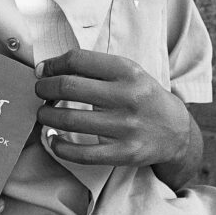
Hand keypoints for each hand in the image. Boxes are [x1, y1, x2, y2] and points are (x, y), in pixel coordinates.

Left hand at [35, 49, 191, 170]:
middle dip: (44, 89)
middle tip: (39, 92)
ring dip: (47, 116)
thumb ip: (94, 68)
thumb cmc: (141, 96)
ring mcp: (126, 127)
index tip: (42, 71)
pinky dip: (60, 148)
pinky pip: (83, 154)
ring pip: (71, 120)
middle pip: (69, 87)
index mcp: (127, 71)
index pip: (78, 61)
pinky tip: (53, 140)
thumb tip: (46, 69)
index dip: (53, 64)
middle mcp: (127, 96)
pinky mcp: (125, 153)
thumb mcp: (127, 72)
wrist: (176, 131)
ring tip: (43, 113)